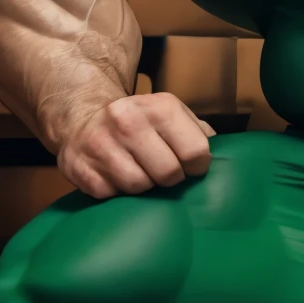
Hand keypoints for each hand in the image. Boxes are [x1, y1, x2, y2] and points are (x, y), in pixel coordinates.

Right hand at [58, 92, 214, 198]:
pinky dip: (118, 191)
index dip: (197, 167)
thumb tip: (224, 156)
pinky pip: (112, 195)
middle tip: (163, 172)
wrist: (82, 118)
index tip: (190, 166)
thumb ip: (199, 132)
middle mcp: (128, 121)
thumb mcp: (171, 115)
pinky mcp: (79, 167)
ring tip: (139, 172)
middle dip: (170, 179)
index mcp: (160, 107)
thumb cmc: (140, 123)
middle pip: (169, 173)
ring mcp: (100, 144)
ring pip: (139, 186)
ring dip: (144, 187)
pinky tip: (115, 176)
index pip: (196, 152)